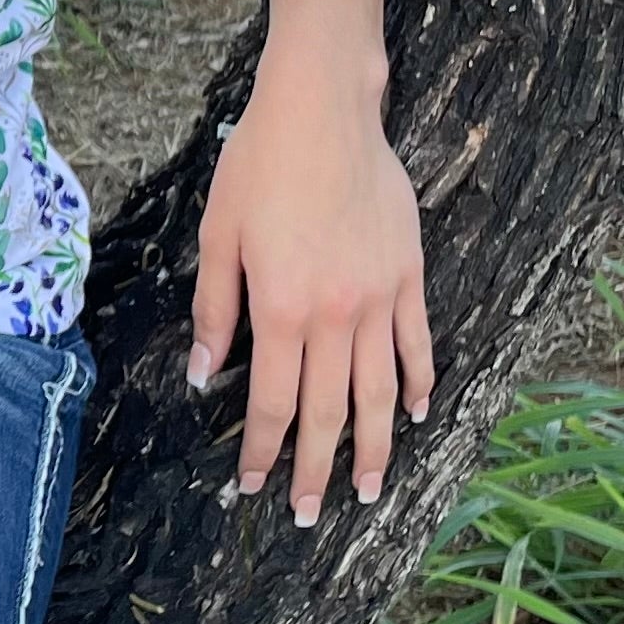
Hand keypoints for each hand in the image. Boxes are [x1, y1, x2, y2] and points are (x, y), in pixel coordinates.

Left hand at [186, 46, 433, 525]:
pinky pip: (418, 343)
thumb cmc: (259, 164)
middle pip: (329, 411)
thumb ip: (216, 311)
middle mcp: (333, 315)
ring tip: (370, 491)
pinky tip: (414, 414)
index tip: (252, 485)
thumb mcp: (218, 235)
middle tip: (311, 514)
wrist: (323, 109)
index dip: (261, 449)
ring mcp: (379, 298)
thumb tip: (205, 376)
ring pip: (379, 392)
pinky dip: (418, 383)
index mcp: (280, 309)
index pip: (271, 401)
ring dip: (374, 447)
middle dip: (318, 469)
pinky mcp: (408, 274)